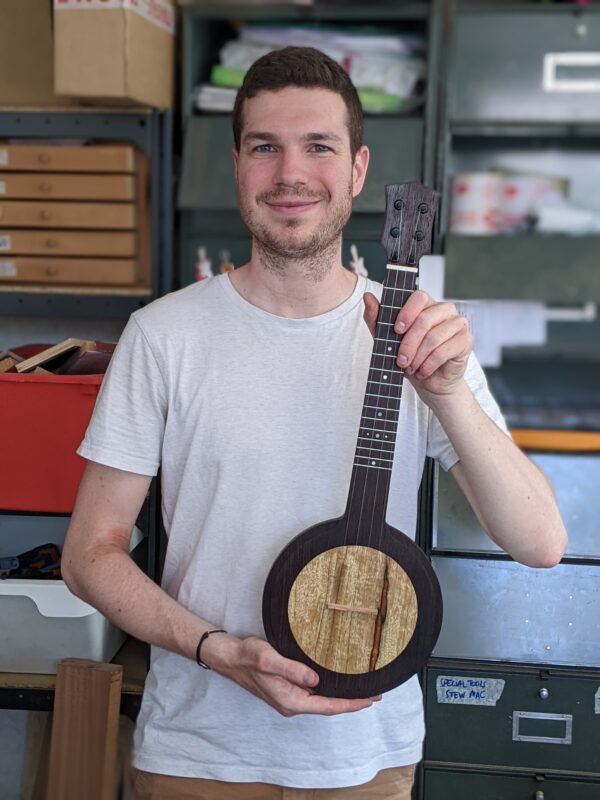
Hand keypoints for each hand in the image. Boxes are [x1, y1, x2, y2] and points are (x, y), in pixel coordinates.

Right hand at [210, 634, 380, 716]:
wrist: (229, 657)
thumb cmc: (247, 656)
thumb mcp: (269, 659)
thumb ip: (292, 669)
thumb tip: (315, 679)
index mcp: (290, 700)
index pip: (327, 706)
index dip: (350, 704)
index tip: (370, 700)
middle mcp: (292, 704)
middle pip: (328, 706)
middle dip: (351, 701)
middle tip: (374, 693)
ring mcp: (289, 698)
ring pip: (321, 700)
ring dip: (341, 696)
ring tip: (361, 689)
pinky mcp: (287, 690)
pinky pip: (313, 694)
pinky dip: (328, 690)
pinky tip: (336, 682)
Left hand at [363, 290, 471, 399]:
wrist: (430, 382)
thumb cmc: (410, 358)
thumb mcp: (386, 340)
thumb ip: (377, 319)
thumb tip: (367, 297)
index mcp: (427, 305)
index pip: (419, 296)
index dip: (407, 312)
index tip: (396, 330)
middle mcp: (445, 310)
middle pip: (425, 319)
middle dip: (408, 343)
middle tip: (400, 360)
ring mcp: (459, 323)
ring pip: (434, 337)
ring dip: (418, 356)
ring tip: (411, 368)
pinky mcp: (466, 340)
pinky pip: (445, 350)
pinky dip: (429, 364)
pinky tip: (423, 371)